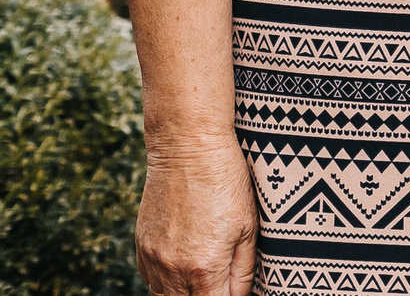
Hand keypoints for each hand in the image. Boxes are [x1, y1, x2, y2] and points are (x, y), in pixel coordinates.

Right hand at [135, 140, 255, 295]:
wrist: (187, 149)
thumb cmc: (226, 183)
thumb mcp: (249, 226)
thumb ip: (244, 270)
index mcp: (204, 267)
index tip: (234, 291)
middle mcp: (172, 270)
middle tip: (220, 282)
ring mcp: (152, 259)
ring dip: (185, 294)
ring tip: (204, 275)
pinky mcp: (141, 247)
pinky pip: (151, 279)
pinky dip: (167, 280)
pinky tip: (185, 264)